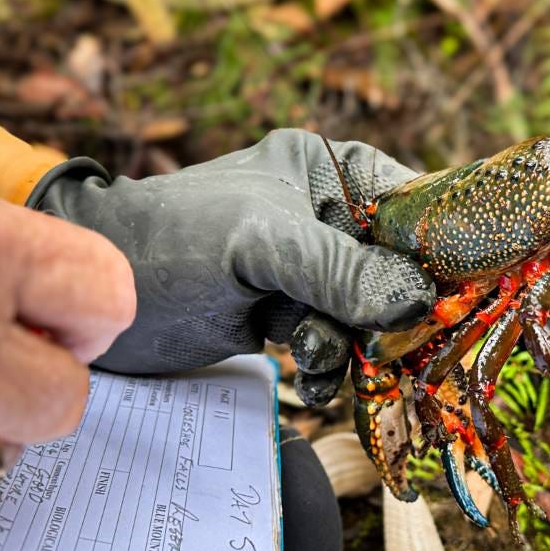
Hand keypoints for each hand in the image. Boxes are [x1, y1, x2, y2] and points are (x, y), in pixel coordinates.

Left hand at [37, 129, 434, 397]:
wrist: (93, 302)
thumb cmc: (170, 244)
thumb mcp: (258, 247)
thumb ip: (339, 271)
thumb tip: (419, 301)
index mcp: (326, 172)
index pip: (412, 205)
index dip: (439, 251)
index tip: (456, 298)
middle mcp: (324, 216)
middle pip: (398, 269)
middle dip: (393, 314)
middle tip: (388, 347)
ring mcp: (308, 269)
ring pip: (370, 315)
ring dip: (353, 346)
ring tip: (318, 356)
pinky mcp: (289, 313)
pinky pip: (337, 342)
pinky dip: (331, 365)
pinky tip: (311, 378)